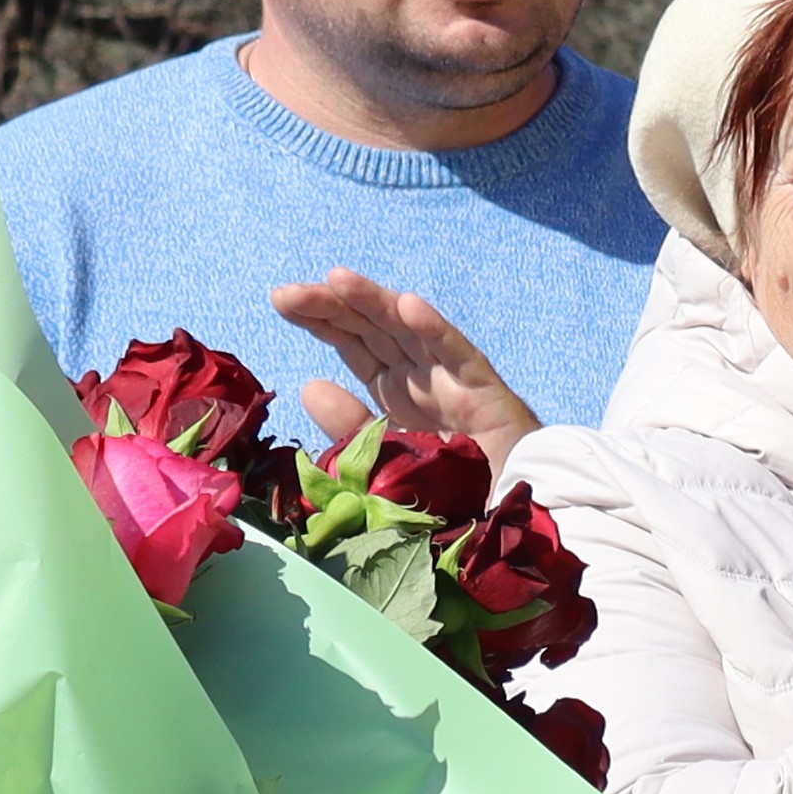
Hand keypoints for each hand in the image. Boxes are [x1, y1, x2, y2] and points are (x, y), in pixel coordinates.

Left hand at [271, 271, 537, 469]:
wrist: (511, 513)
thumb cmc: (450, 490)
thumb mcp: (381, 460)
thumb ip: (347, 427)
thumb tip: (309, 385)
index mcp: (394, 389)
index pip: (353, 341)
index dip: (320, 318)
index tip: (282, 301)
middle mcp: (420, 375)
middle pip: (373, 327)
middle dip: (332, 304)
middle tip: (288, 293)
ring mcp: (452, 378)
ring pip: (409, 329)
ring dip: (375, 301)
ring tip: (339, 280)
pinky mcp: (484, 390)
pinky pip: (457, 354)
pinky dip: (435, 329)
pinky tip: (408, 306)